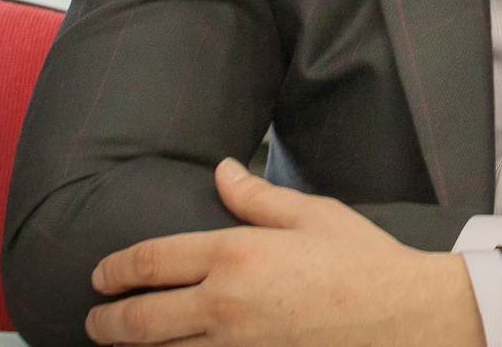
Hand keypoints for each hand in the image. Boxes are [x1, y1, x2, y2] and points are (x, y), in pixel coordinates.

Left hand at [85, 159, 482, 346]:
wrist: (405, 319)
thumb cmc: (363, 262)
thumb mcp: (312, 214)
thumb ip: (256, 196)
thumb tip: (221, 171)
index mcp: (236, 255)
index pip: (153, 261)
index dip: (116, 269)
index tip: (101, 276)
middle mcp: (226, 306)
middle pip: (141, 321)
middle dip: (108, 321)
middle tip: (96, 318)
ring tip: (124, 342)